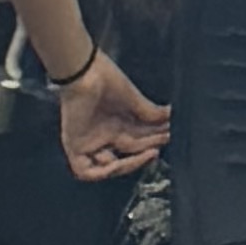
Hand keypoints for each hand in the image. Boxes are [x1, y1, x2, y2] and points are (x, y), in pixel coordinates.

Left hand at [55, 47, 166, 180]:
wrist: (84, 72)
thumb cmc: (104, 78)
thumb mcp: (132, 98)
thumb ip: (149, 112)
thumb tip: (170, 116)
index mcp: (114, 120)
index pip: (137, 136)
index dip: (153, 136)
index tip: (170, 132)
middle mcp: (103, 132)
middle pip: (130, 147)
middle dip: (150, 143)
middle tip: (167, 138)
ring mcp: (90, 140)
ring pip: (110, 164)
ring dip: (132, 161)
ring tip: (151, 152)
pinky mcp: (75, 145)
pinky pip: (85, 170)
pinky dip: (103, 172)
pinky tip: (120, 163)